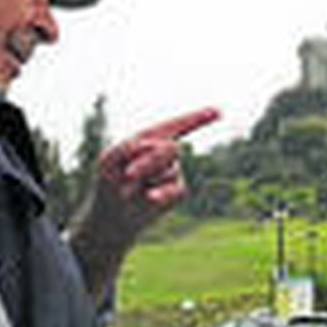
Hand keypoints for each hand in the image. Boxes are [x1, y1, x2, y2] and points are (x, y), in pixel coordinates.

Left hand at [69, 107, 218, 266]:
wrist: (113, 214)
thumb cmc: (110, 181)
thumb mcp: (108, 160)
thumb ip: (127, 147)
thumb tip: (157, 147)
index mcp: (150, 139)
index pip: (176, 126)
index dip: (198, 118)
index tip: (218, 112)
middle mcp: (165, 153)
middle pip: (170, 149)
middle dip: (149, 161)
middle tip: (128, 174)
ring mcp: (173, 172)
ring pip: (170, 170)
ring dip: (147, 179)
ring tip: (129, 189)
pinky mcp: (177, 191)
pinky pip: (176, 189)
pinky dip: (161, 194)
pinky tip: (149, 198)